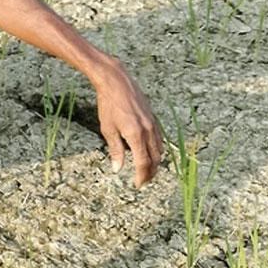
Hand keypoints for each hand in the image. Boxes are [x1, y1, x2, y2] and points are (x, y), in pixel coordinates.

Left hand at [93, 56, 163, 186]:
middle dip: (150, 172)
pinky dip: (157, 149)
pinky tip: (150, 152)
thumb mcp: (107, 129)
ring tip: (147, 170)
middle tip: (143, 181)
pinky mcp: (153, 117)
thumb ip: (115, 150)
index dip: (141, 176)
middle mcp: (148, 130)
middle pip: (155, 158)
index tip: (137, 185)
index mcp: (136, 135)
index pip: (142, 162)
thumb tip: (118, 169)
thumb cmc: (108, 104)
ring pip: (159, 148)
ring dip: (155, 162)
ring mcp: (153, 123)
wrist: (116, 82)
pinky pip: (159, 138)